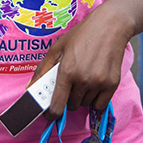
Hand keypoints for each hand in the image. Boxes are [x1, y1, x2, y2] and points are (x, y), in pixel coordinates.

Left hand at [31, 1, 133, 118]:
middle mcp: (83, 80)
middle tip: (69, 84)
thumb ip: (43, 69)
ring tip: (83, 78)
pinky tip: (93, 84)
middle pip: (72, 105)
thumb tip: (30, 87)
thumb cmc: (80, 36)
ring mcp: (99, 83)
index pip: (57, 104)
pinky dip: (95, 99)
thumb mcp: (57, 48)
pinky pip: (100, 105)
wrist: (108, 27)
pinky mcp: (112, 85)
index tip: (49, 115)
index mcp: (67, 71)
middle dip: (67, 99)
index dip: (51, 114)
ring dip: (82, 97)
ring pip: (85, 104)